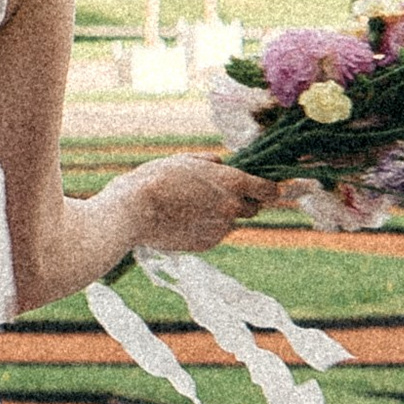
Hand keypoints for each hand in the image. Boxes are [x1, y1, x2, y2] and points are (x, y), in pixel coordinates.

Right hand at [119, 154, 276, 257]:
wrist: (134, 211)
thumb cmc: (156, 179)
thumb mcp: (185, 159)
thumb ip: (210, 162)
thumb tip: (221, 163)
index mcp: (232, 182)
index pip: (270, 190)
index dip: (269, 189)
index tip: (265, 189)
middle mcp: (232, 208)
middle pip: (253, 208)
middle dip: (241, 201)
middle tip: (218, 195)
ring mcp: (220, 229)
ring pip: (229, 221)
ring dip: (220, 215)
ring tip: (190, 207)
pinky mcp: (206, 244)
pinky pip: (214, 233)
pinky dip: (205, 228)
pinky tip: (183, 220)